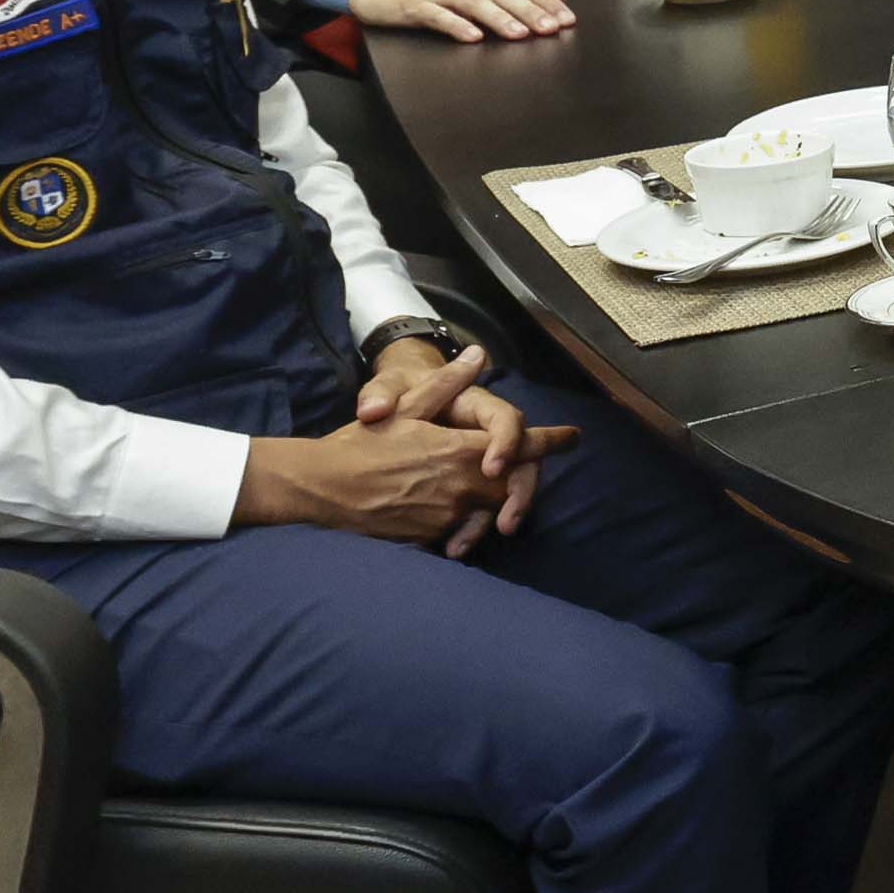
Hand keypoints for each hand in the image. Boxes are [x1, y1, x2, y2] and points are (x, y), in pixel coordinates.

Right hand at [240, 345, 571, 550]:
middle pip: (512, 482)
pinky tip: (458, 514)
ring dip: (495, 500)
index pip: (520, 445)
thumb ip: (446, 385)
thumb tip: (477, 355)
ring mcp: (448, 516)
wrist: (321, 490)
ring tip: (490, 491)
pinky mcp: (432, 537)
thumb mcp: (404, 407)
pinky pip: (464, 530)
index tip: (572, 437)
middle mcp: (462, 487)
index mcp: (459, 451)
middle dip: (522, 475)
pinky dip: (469, 522)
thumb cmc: (359, 445)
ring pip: (491, 509)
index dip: (550, 441)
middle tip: (525, 466)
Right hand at [346, 0, 574, 42]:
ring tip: (519, 34)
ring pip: (475, 3)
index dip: (545, 1)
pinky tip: (472, 37)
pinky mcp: (416, 5)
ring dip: (499, 18)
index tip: (566, 18)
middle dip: (529, 11)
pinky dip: (456, 25)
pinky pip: (439, 15)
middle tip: (550, 28)